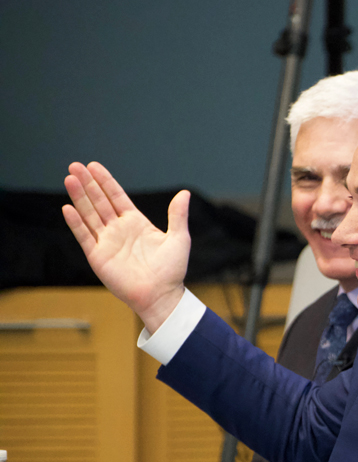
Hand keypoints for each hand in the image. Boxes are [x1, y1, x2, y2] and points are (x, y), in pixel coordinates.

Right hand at [62, 161, 190, 331]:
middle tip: (75, 165)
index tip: (94, 166)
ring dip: (79, 197)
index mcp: (136, 223)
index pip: (117, 197)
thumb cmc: (171, 270)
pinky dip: (76, 223)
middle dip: (88, 184)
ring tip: (70, 179)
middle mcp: (119, 230)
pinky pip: (84, 236)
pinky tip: (68, 207)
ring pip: (89, 215)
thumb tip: (184, 193)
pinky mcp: (98, 256)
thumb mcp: (178, 238)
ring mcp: (106, 242)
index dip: (105, 181)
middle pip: (99, 202)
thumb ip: (178, 215)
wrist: (161, 295)